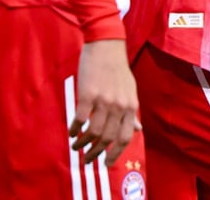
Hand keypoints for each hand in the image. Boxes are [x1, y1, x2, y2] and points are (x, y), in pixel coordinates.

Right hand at [69, 39, 139, 166]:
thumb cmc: (117, 68)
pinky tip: (71, 131)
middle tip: (87, 158)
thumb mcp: (130, 90)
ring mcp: (103, 100)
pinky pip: (80, 119)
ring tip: (76, 145)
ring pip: (93, 132)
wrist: (106, 45)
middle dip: (96, 152)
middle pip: (107, 138)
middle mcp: (119, 106)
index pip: (125, 138)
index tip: (106, 163)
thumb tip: (138, 129)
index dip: (115, 154)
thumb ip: (132, 111)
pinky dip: (75, 129)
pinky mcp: (88, 94)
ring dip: (83, 143)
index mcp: (131, 106)